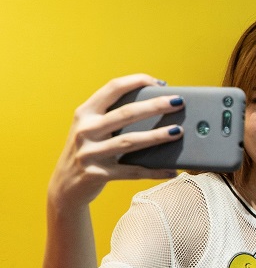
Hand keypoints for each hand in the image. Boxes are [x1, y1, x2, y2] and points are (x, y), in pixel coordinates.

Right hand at [49, 74, 183, 208]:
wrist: (65, 185)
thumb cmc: (88, 151)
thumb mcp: (92, 129)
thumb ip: (114, 118)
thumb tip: (156, 108)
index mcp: (85, 113)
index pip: (113, 88)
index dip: (137, 81)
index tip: (160, 83)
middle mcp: (85, 130)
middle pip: (126, 114)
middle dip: (155, 106)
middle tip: (179, 102)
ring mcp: (90, 153)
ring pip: (130, 141)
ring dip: (157, 136)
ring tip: (178, 132)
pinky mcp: (97, 174)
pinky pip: (132, 172)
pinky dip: (154, 172)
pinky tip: (172, 170)